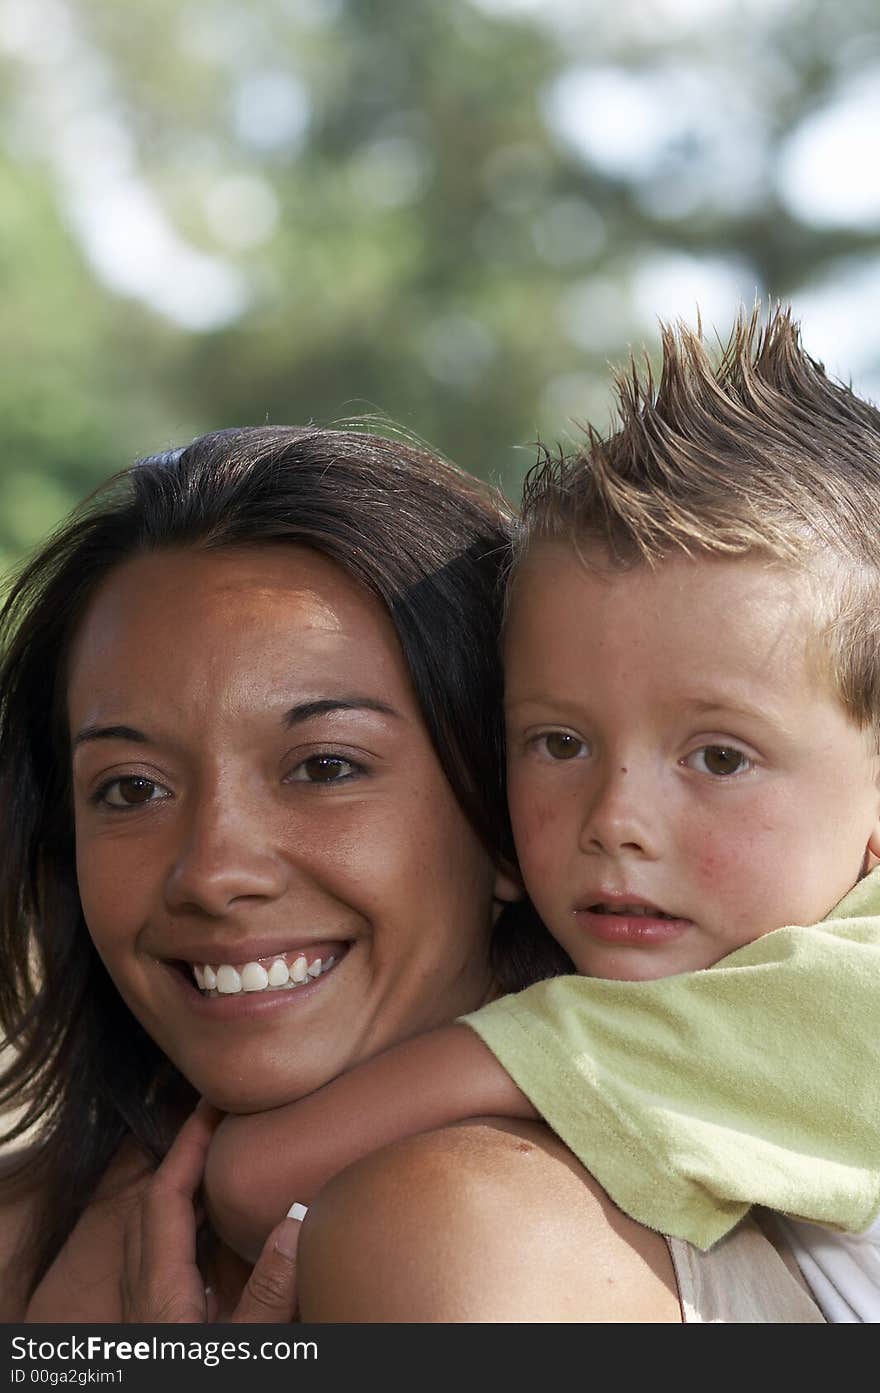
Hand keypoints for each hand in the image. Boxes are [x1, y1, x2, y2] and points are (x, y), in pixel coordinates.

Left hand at [121, 1101, 301, 1322]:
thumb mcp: (243, 1344)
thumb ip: (268, 1292)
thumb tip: (296, 1219)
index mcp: (158, 1291)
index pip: (163, 1198)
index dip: (186, 1146)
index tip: (211, 1106)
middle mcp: (144, 1294)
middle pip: (152, 1208)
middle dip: (183, 1159)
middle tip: (218, 1124)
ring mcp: (148, 1312)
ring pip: (155, 1234)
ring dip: (186, 1193)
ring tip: (223, 1166)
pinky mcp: (162, 1327)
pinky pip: (166, 1260)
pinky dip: (191, 1230)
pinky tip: (222, 1236)